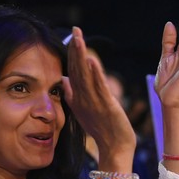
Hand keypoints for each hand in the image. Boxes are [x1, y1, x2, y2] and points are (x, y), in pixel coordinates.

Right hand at [63, 26, 134, 170]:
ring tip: (79, 39)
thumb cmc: (102, 129)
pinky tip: (93, 61)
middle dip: (76, 49)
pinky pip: (99, 88)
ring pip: (85, 76)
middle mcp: (83, 98)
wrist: (114, 148)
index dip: (72, 54)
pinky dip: (95, 75)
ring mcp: (93, 102)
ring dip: (82, 57)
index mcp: (78, 97)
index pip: (73, 71)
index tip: (72, 36)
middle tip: (76, 30)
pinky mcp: (106, 106)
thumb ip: (73, 94)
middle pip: (77, 70)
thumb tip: (64, 80)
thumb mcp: (84, 110)